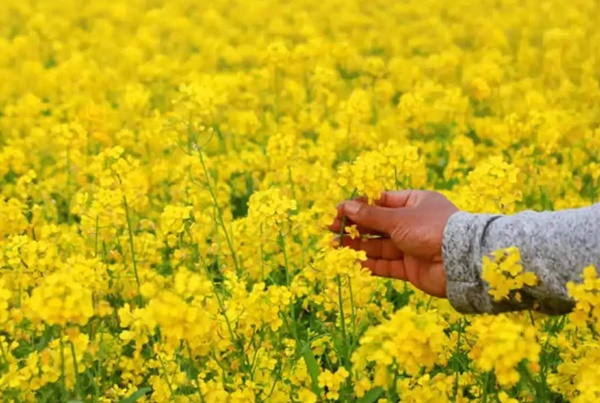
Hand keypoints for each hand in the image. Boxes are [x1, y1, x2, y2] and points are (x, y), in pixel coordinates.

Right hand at [328, 190, 458, 297]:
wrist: (460, 261)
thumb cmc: (431, 228)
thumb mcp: (398, 218)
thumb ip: (370, 216)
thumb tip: (345, 206)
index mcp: (414, 202)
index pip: (381, 202)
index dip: (359, 206)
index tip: (338, 211)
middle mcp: (413, 223)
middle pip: (378, 224)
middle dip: (355, 227)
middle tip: (331, 229)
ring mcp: (411, 246)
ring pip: (379, 245)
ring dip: (358, 245)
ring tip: (335, 246)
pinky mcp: (411, 267)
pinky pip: (387, 264)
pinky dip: (370, 263)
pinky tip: (352, 261)